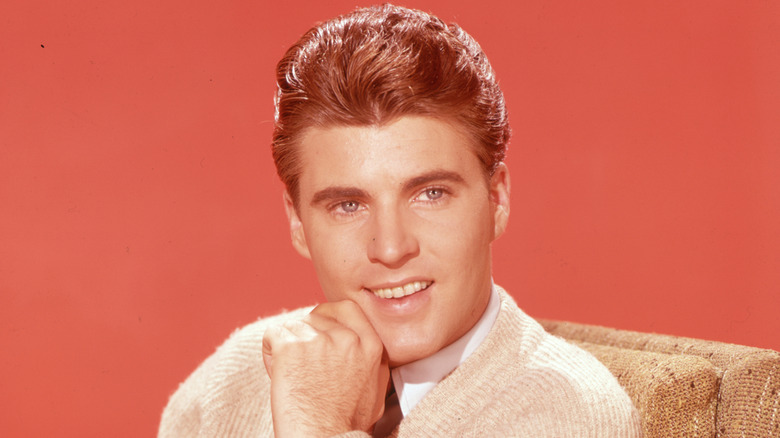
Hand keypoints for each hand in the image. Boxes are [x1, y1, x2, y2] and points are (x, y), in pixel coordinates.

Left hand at [262, 300, 389, 436]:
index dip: (328, 316)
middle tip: (303, 364)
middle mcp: (347, 338)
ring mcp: (318, 340)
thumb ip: (370, 360)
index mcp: (371, 345)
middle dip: (305, 335)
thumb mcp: (375, 388)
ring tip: (292, 375)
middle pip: (316, 316)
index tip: (320, 331)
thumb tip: (361, 345)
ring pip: (293, 326)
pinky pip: (272, 336)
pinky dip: (270, 353)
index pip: (347, 308)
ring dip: (287, 346)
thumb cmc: (345, 423)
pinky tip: (278, 374)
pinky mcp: (291, 347)